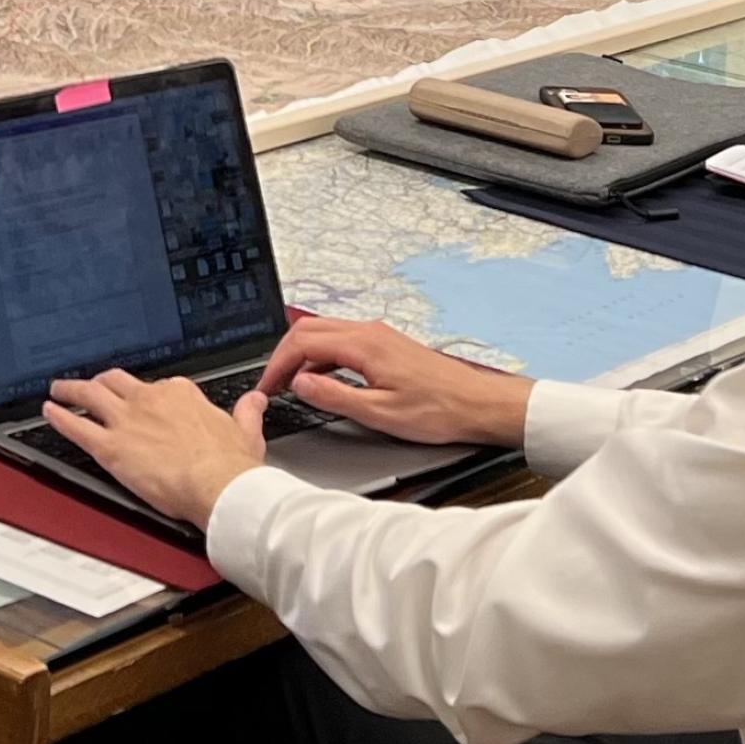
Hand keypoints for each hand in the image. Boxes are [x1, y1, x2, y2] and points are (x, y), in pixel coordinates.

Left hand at [44, 369, 264, 530]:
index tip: (143, 400)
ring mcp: (127, 421)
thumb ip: (246, 412)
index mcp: (180, 394)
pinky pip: (77, 428)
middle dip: (101, 382)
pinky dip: (60, 418)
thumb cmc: (230, 464)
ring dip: (71, 391)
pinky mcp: (111, 448)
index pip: (156, 387)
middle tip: (92, 385)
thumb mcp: (245, 430)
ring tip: (58, 389)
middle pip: (116, 382)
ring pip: (90, 396)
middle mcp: (149, 400)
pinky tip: (49, 412)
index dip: (146, 395)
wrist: (218, 484)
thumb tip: (254, 401)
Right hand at [250, 317, 533, 448]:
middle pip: (309, 329)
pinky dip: (322, 355)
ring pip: (325, 332)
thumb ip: (335, 396)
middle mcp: (368, 331)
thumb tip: (299, 383)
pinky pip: (342, 340)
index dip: (277, 364)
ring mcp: (378, 335)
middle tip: (271, 384)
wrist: (478, 404)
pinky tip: (322, 378)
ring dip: (302, 354)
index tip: (266, 386)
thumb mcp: (380, 413)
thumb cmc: (437, 411)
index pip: (303, 341)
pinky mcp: (386, 344)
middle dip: (284, 355)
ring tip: (290, 383)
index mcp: (363, 344)